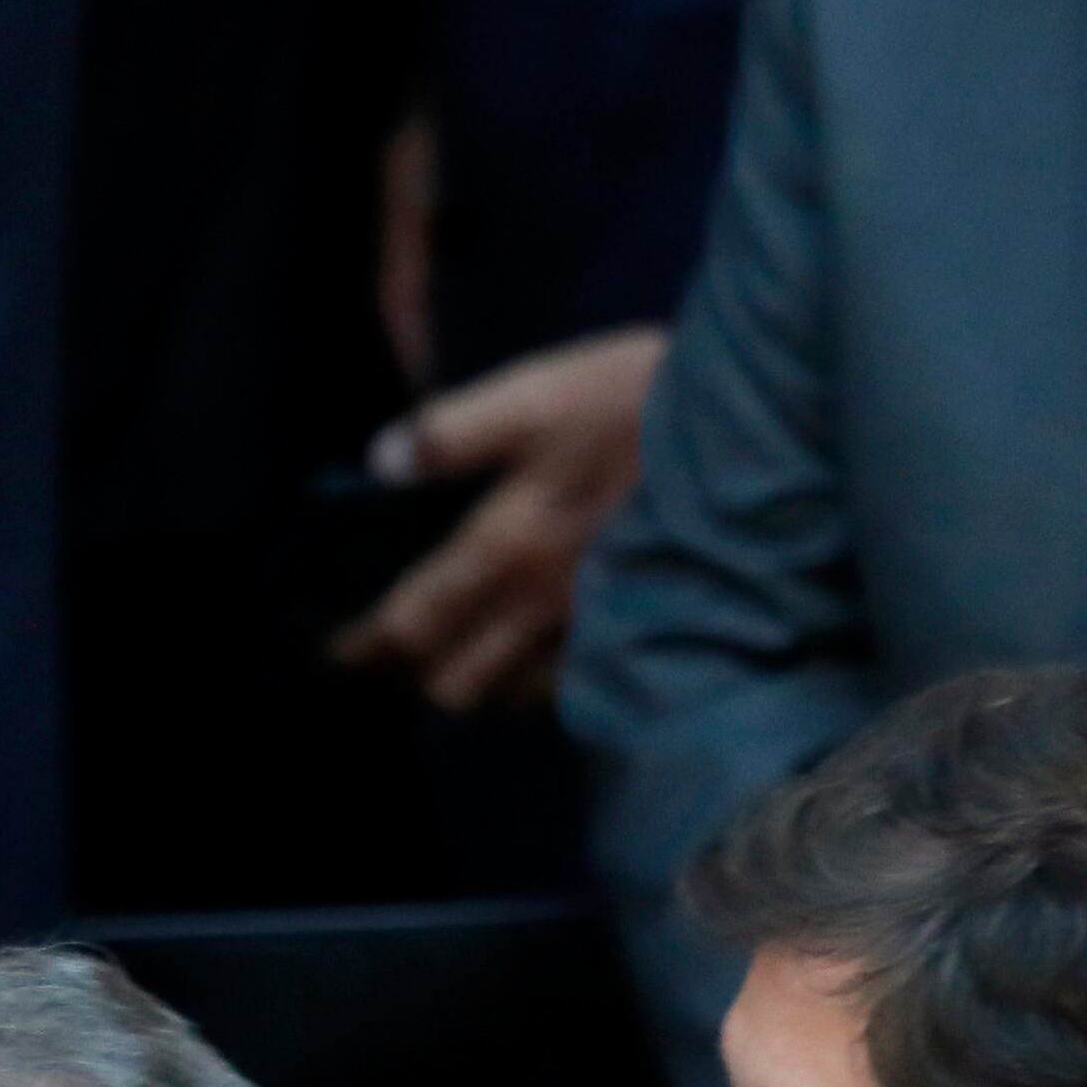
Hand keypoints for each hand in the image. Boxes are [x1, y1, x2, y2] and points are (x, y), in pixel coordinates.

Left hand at [328, 323, 668, 711]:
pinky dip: (537, 682)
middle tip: (390, 653)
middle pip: (455, 681)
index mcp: (506, 545)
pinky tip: (529, 652)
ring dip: (475, 683)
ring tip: (454, 656)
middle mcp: (542, 603)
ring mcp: (595, 624)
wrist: (754, 429)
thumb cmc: (636, 399)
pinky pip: (571, 684)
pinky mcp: (642, 625)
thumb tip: (378, 461)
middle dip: (413, 675)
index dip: (362, 644)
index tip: (332, 651)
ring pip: (512, 693)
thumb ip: (452, 432)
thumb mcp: (538, 393)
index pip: (412, 623)